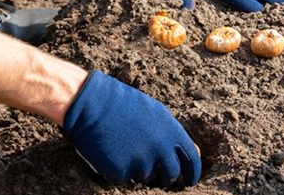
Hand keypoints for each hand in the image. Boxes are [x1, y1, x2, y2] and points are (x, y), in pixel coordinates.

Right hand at [63, 71, 200, 184]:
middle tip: (159, 174)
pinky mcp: (121, 171)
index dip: (192, 172)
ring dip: (138, 168)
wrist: (91, 103)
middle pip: (171, 174)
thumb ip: (172, 134)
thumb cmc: (122, 104)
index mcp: (171, 132)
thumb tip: (189, 151)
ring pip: (146, 176)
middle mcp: (160, 149)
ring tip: (124, 146)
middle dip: (166, 176)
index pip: (191, 160)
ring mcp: (141, 161)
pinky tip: (111, 150)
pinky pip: (125, 177)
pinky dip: (119, 168)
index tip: (190, 180)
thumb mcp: (155, 113)